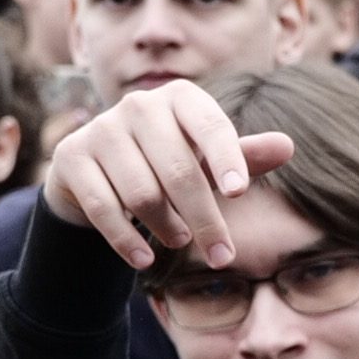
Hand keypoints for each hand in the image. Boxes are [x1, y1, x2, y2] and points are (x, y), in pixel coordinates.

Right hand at [41, 80, 292, 267]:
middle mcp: (138, 105)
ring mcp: (100, 129)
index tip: (239, 193)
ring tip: (179, 241)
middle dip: (205, 219)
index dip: (226, 158)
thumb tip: (287, 146)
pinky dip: (126, 241)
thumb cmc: (169, 161)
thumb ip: (244, 156)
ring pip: (141, 193)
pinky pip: (103, 207)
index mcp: (180, 98)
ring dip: (166, 227)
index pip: (210, 127)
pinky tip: (144, 261)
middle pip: (178, 171)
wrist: (98, 170)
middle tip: (223, 256)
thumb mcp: (208, 159)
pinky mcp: (71, 157)